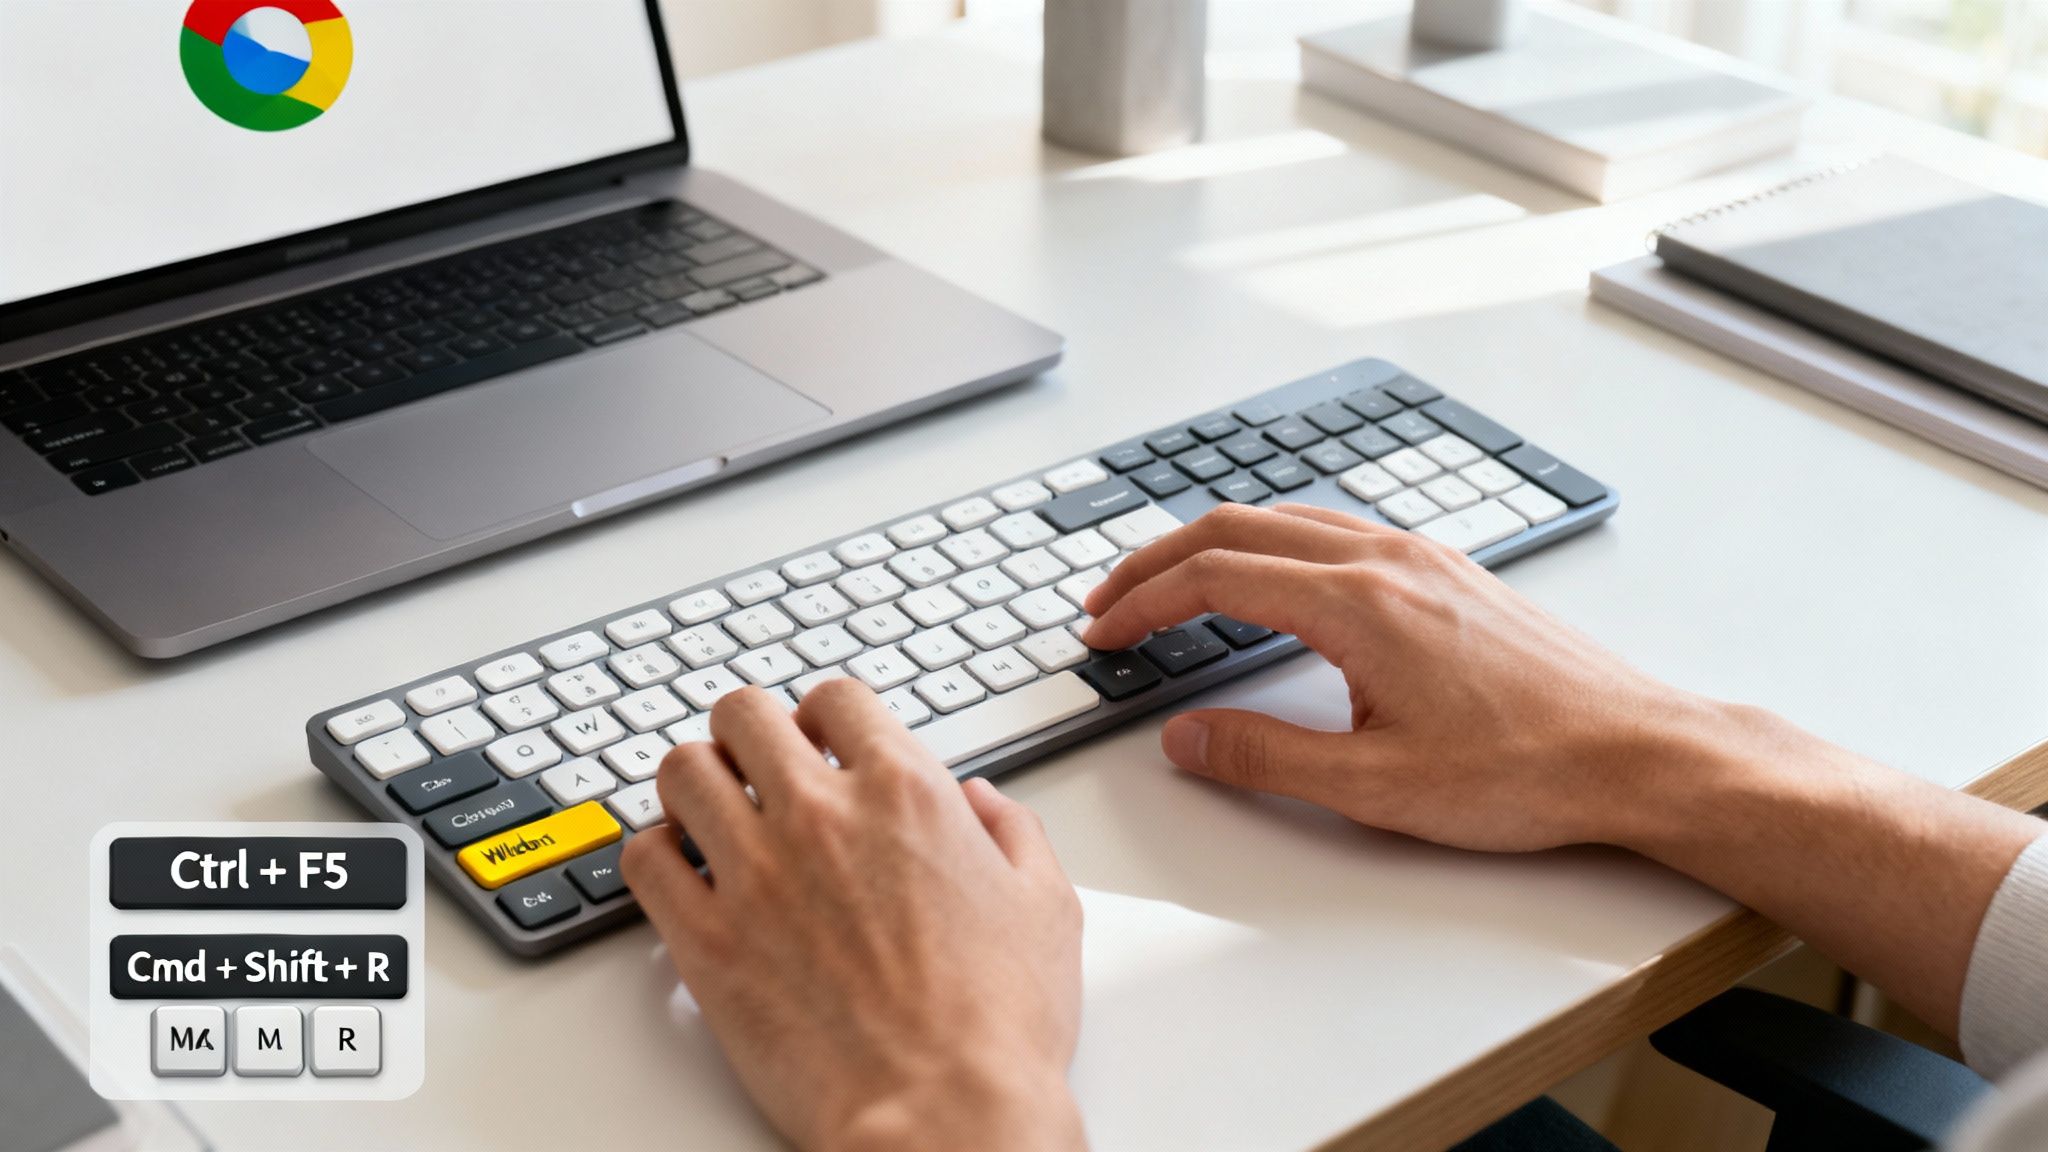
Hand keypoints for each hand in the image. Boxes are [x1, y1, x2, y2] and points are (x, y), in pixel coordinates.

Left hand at [621, 681, 1085, 1151]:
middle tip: (757, 766)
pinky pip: (644, 859)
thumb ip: (1013, 833)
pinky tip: (682, 871)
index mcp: (906, 793)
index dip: (824, 716)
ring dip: (695, 782)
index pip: (835, 699)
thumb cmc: (997, 1027)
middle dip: (748, 732)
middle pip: (743, 714)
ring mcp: (756, 874)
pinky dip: (656, 853)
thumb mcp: (1046, 907)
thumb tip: (982, 803)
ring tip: (711, 811)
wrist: (942, 1115)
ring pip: (682, 771)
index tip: (821, 741)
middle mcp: (823, 816)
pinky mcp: (706, 939)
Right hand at [1082, 502, 1710, 851]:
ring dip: (1217, 545)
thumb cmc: (1527, 769)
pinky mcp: (1449, 573)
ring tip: (1174, 585)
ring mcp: (1423, 558)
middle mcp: (1388, 560)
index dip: (1144, 602)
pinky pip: (1336, 530)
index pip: (1216, 576)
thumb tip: (1186, 737)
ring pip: (1290, 519)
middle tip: (1111, 601)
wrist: (1636, 752)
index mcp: (1359, 604)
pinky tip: (1272, 579)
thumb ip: (1265, 757)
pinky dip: (1274, 544)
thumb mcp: (1375, 787)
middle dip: (1160, 561)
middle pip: (1240, 527)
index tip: (1104, 632)